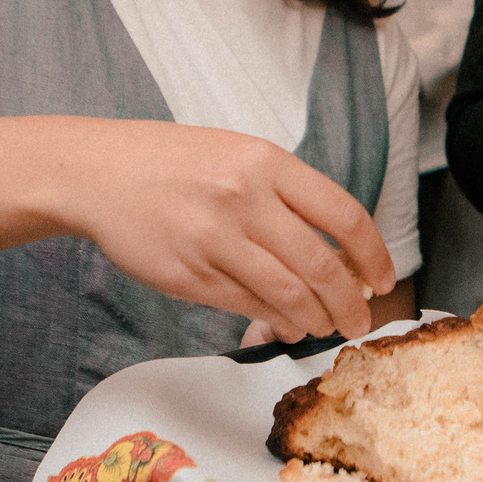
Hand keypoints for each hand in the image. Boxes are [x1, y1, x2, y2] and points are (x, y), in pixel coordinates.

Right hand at [62, 124, 393, 340]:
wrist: (99, 173)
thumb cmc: (173, 163)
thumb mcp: (238, 155)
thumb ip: (285, 194)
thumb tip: (336, 249)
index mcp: (267, 163)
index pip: (344, 215)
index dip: (374, 254)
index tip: (383, 279)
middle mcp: (246, 199)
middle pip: (321, 265)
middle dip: (350, 303)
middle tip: (359, 322)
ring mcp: (216, 239)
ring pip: (288, 294)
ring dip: (315, 319)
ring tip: (324, 326)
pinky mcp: (190, 274)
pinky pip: (249, 306)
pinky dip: (276, 322)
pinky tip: (287, 325)